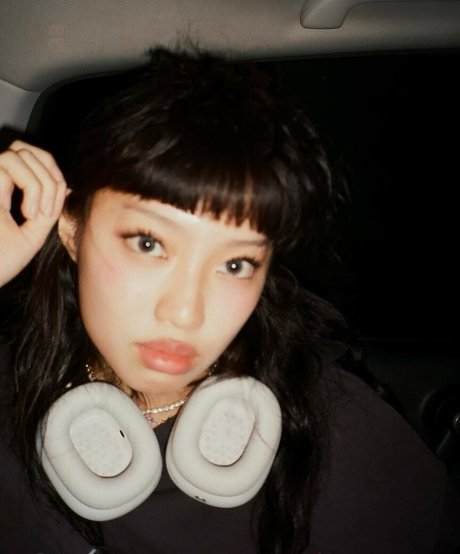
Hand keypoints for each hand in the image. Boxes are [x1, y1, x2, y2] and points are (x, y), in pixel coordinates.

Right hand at [0, 140, 66, 286]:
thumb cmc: (0, 263)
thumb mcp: (32, 234)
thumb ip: (48, 210)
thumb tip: (65, 185)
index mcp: (2, 190)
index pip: (31, 159)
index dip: (51, 173)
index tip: (52, 209)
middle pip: (25, 149)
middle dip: (48, 176)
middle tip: (44, 213)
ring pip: (17, 154)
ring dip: (38, 183)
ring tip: (33, 214)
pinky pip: (7, 164)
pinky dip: (29, 187)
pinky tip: (24, 213)